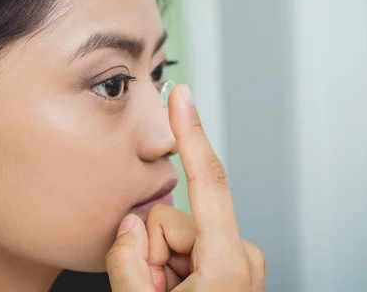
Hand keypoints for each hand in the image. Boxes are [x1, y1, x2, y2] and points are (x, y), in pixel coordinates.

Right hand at [106, 84, 265, 290]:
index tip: (183, 97)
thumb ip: (126, 261)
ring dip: (163, 264)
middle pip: (173, 218)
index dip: (190, 132)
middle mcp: (240, 254)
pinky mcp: (232, 264)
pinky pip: (189, 246)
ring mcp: (238, 261)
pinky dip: (175, 268)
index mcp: (226, 263)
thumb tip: (129, 226)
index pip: (207, 181)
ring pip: (178, 233)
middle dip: (154, 252)